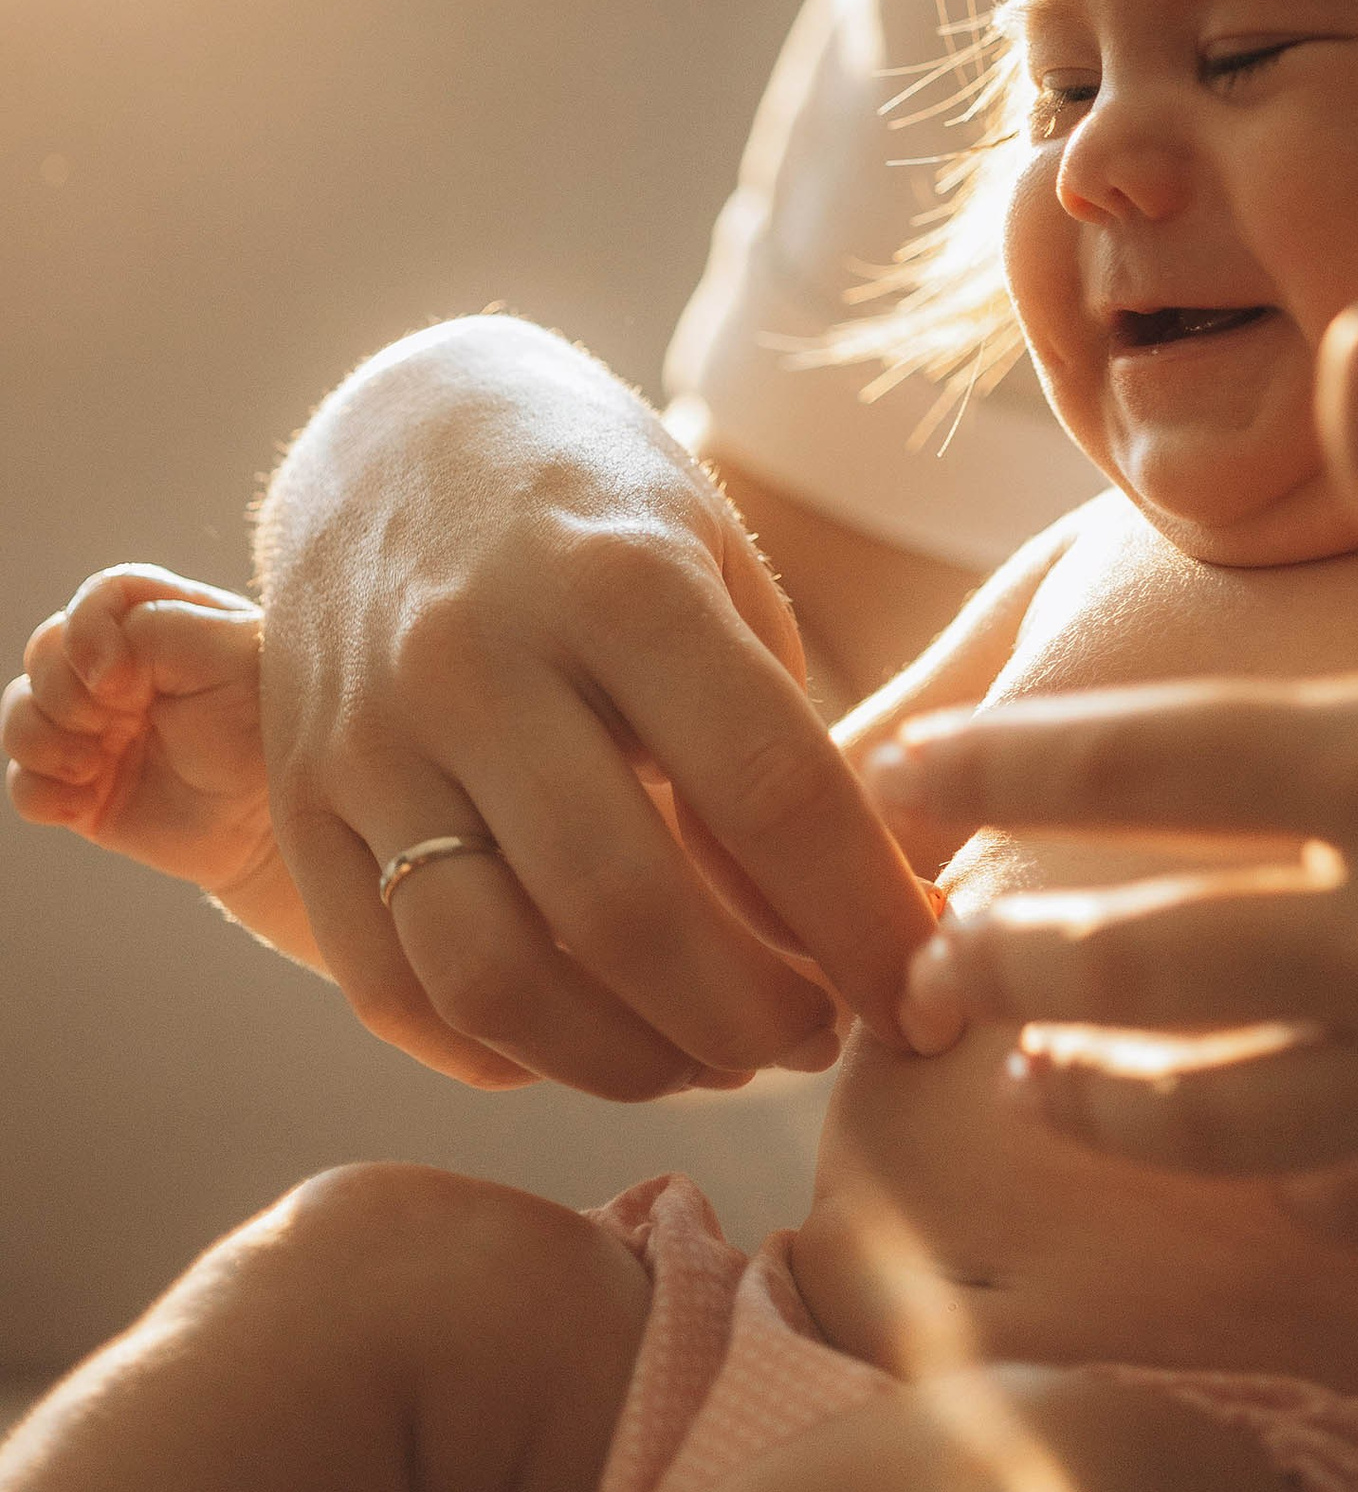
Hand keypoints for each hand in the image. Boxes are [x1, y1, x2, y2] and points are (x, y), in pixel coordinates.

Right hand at [4, 568, 313, 953]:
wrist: (276, 821)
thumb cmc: (272, 726)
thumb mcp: (234, 656)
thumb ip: (161, 630)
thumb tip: (95, 666)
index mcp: (165, 627)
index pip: (101, 598)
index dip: (87, 630)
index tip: (116, 679)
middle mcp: (122, 672)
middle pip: (45, 651)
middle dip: (63, 690)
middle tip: (114, 722)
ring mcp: (97, 730)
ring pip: (21, 713)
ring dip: (43, 740)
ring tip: (93, 766)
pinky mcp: (83, 789)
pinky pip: (23, 784)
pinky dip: (40, 792)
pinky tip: (83, 803)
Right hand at [254, 320, 938, 1098]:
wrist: (401, 430)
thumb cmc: (607, 517)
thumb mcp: (717, 578)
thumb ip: (772, 752)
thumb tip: (857, 945)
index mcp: (619, 580)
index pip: (771, 792)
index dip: (864, 923)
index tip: (923, 994)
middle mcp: (478, 659)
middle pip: (628, 908)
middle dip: (751, 1018)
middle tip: (817, 1038)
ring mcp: (370, 737)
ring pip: (495, 975)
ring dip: (629, 1061)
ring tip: (711, 1059)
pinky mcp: (298, 801)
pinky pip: (393, 986)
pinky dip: (503, 1052)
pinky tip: (586, 1041)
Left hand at [870, 299, 1357, 1252]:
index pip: (1135, 763)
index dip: (993, 766)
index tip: (906, 773)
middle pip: (1135, 954)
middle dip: (1014, 946)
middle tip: (948, 948)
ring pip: (1211, 1111)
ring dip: (1100, 1089)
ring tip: (1043, 1071)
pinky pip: (1353, 1205)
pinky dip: (1273, 1182)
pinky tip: (1249, 1153)